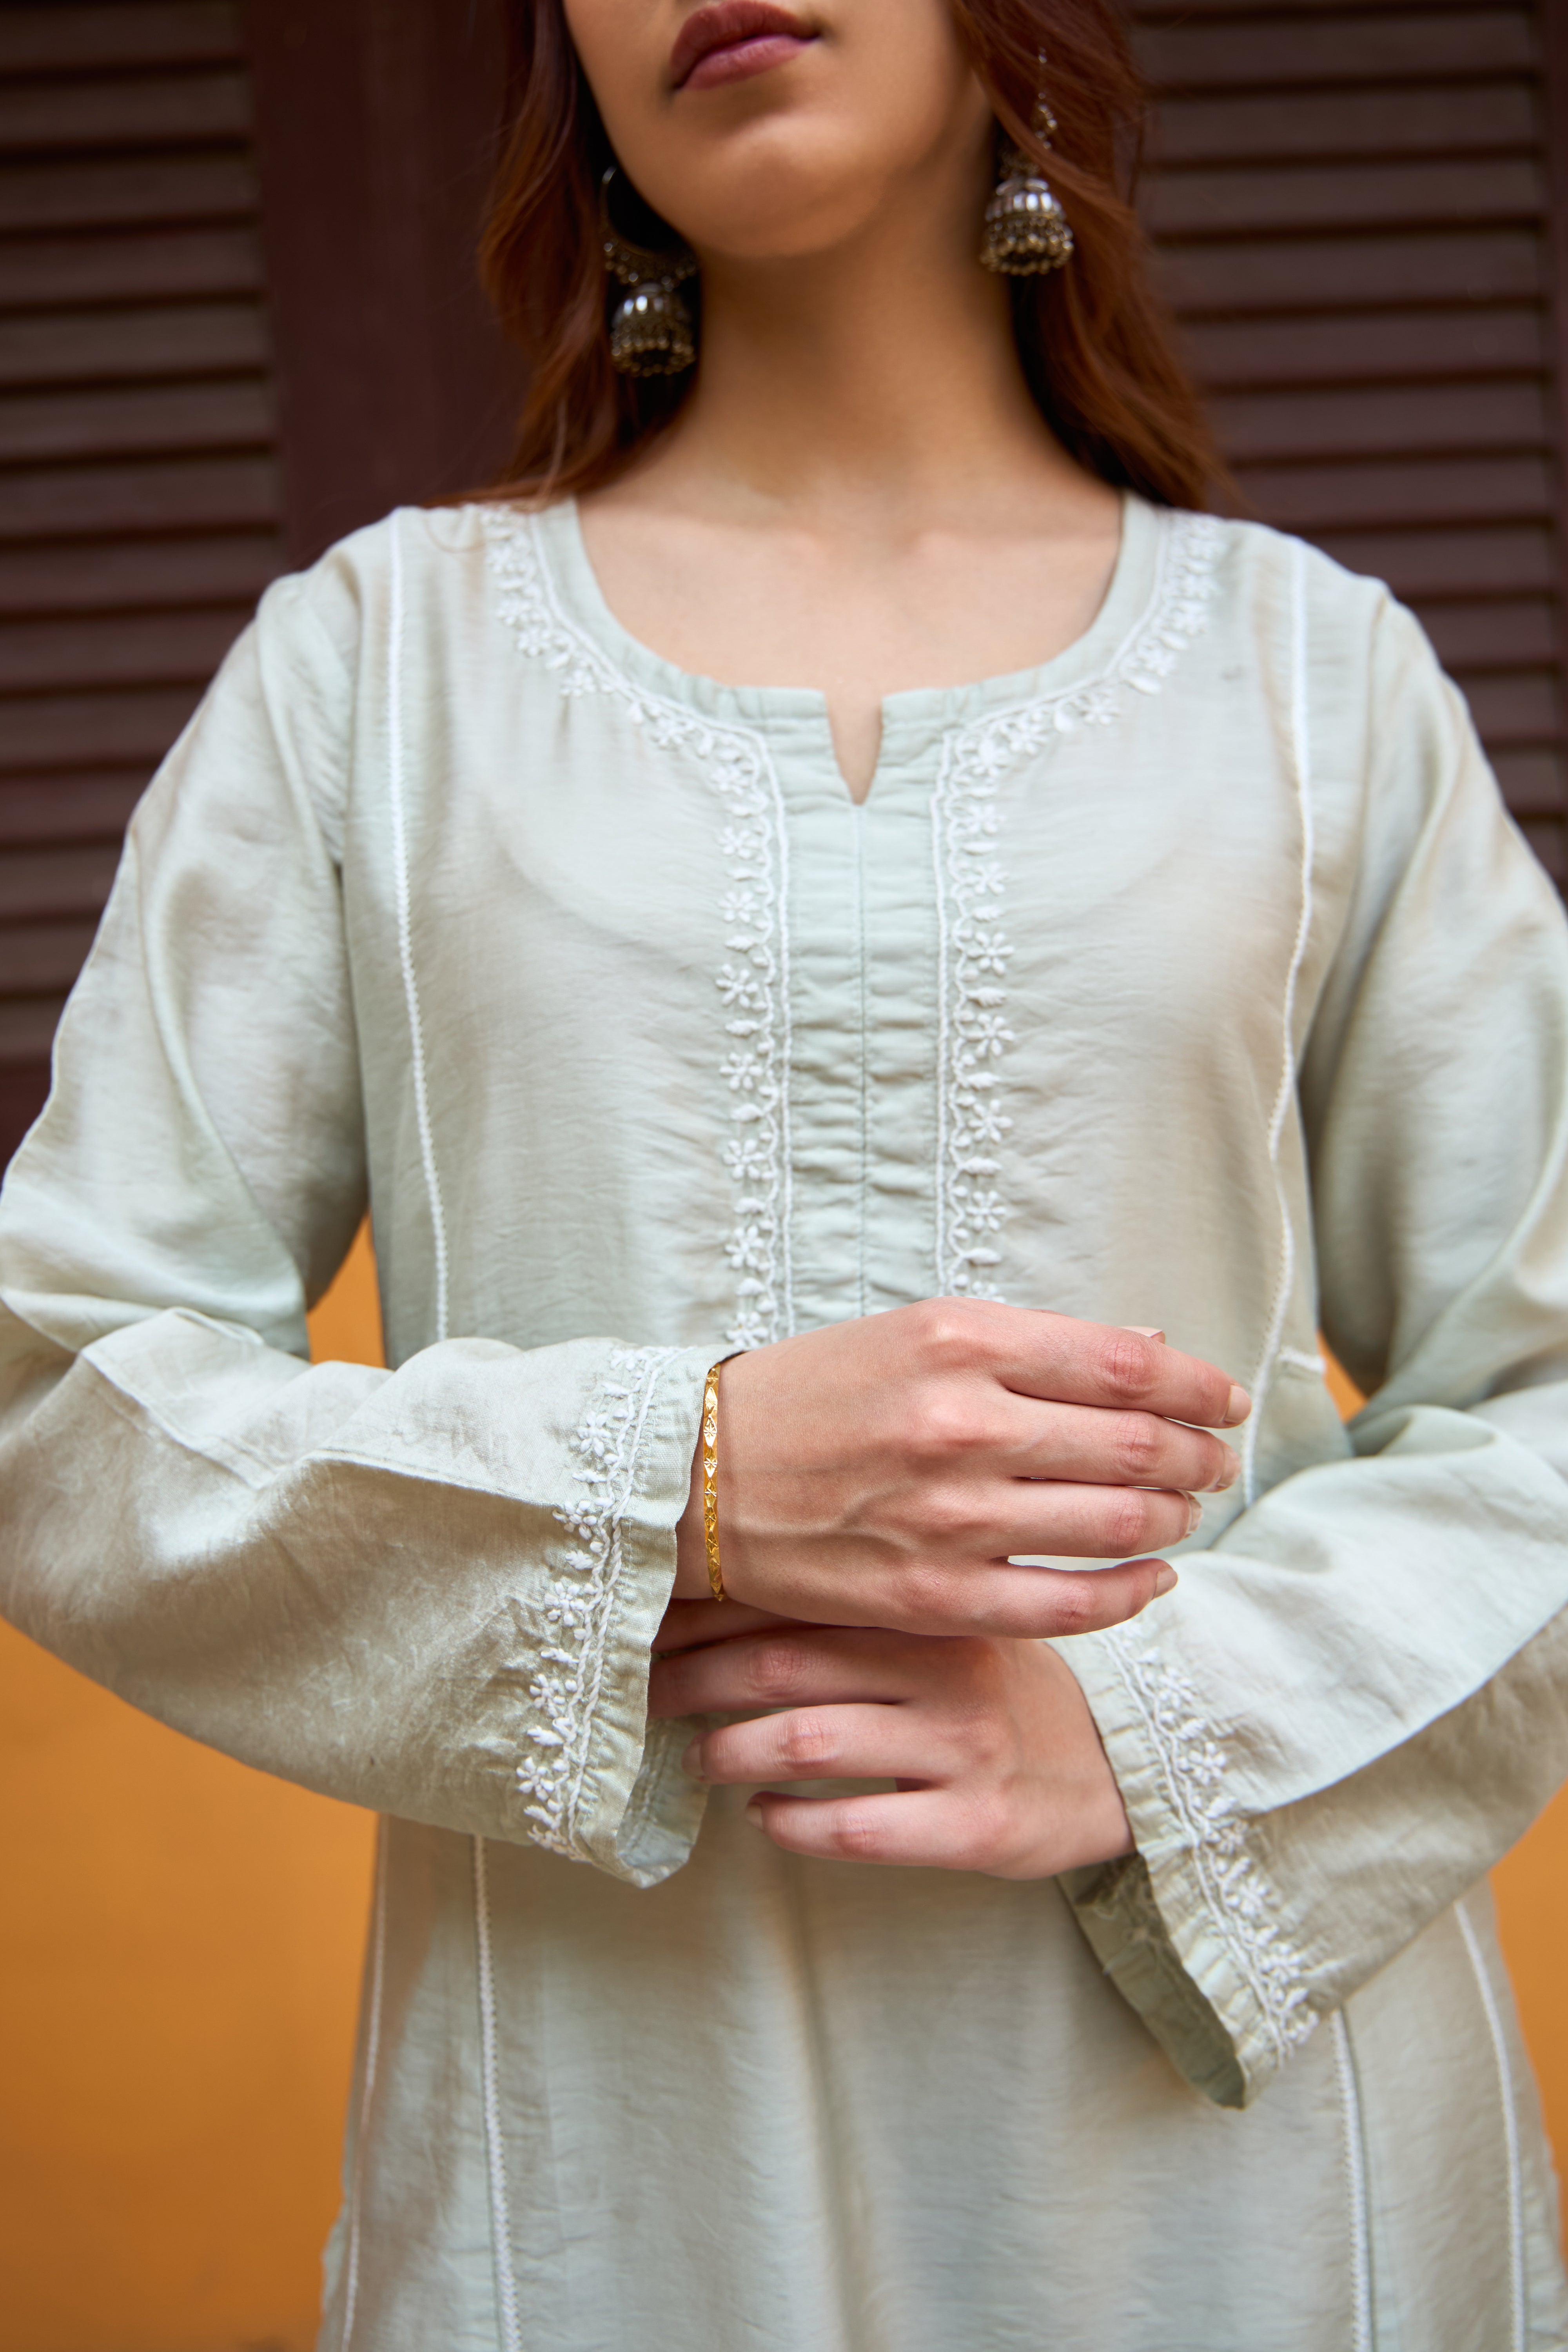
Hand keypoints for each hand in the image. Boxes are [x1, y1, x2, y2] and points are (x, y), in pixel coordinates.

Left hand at [648, 1615, 1132, 1876]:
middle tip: (648, 1694)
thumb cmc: (998, 1692)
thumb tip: (726, 1584)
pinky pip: (859, 1827)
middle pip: (785, 1665)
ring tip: (696, 1758)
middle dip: (695, 1680)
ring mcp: (963, 1748)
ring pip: (810, 1742)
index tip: (648, 1624)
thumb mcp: (943, 1628)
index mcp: (932, 1610)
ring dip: (729, 1751)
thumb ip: (859, 1608)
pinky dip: (792, 1823)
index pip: (795, 1599)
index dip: (708, 1615)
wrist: (1115, 1764)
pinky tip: (763, 1817)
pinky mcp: (977, 1825)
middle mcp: (947, 1669)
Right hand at [673, 1298, 1246, 1639]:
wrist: (698, 1476)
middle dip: (1201, 1455)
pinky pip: (1071, 1605)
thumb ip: (1033, 1346)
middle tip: (1217, 1460)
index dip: (1198, 1386)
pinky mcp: (936, 1596)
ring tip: (1186, 1511)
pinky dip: (1133, 1592)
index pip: (1128, 1365)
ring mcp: (952, 1517)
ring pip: (1118, 1524)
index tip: (1224, 1399)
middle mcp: (963, 1424)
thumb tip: (1154, 1353)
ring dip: (1176, 1518)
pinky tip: (1153, 1577)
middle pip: (1138, 1446)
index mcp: (960, 1341)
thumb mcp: (918, 1332)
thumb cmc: (814, 1396)